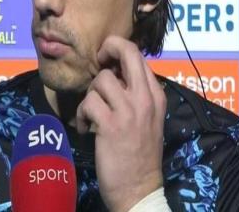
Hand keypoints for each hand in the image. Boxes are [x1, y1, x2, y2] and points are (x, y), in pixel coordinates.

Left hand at [76, 36, 166, 211]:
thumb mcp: (148, 118)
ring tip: (92, 113)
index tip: (107, 61)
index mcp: (156, 95)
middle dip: (108, 49)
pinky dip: (82, 115)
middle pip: (127, 52)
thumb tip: (113, 72)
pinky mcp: (111, 125)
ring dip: (90, 95)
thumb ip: (136, 94)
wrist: (140, 189)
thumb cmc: (141, 153)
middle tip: (98, 62)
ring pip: (101, 79)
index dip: (118, 50)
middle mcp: (145, 98)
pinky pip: (88, 102)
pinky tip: (88, 129)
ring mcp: (129, 111)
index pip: (138, 55)